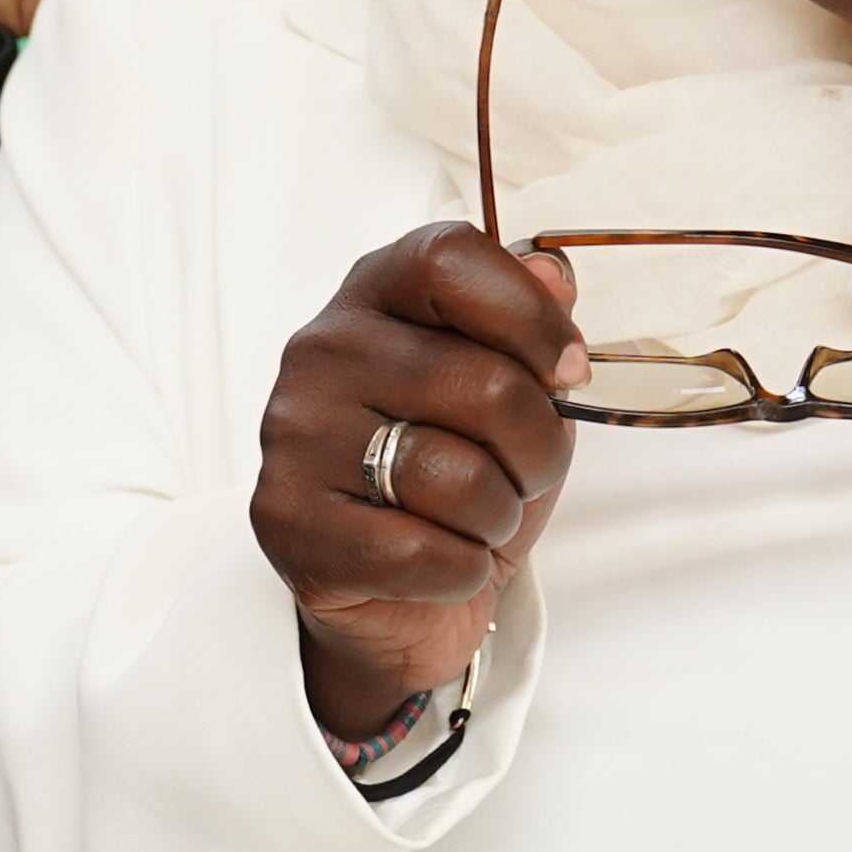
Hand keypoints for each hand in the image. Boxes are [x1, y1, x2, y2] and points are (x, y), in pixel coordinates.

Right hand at [249, 223, 579, 740]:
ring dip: (497, 517)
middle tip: (524, 472)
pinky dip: (459, 569)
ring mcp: (296, 434)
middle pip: (485, 384)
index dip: (529, 315)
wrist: (392, 592)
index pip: (448, 259)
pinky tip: (440, 559)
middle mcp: (322, 351)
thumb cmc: (454, 473)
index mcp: (372, 296)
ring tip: (476, 519)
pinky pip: (420, 551)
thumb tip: (550, 274)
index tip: (566, 370)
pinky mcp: (286, 519)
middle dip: (539, 449)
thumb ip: (525, 324)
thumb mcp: (507, 387)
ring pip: (459, 478)